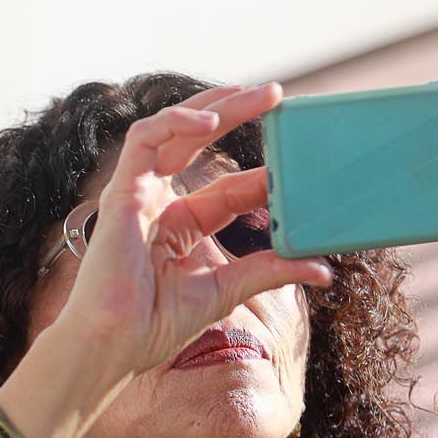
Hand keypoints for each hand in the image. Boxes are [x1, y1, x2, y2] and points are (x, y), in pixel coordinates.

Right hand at [55, 82, 332, 378]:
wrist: (115, 344)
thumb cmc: (154, 326)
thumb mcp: (227, 290)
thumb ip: (271, 271)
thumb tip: (322, 269)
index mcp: (180, 228)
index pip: (227, 190)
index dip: (262, 176)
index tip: (297, 167)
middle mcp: (158, 204)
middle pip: (200, 145)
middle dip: (239, 114)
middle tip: (279, 95)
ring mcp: (138, 193)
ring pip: (174, 129)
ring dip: (216, 105)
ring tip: (257, 94)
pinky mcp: (121, 189)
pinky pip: (144, 138)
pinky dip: (177, 121)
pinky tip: (212, 118)